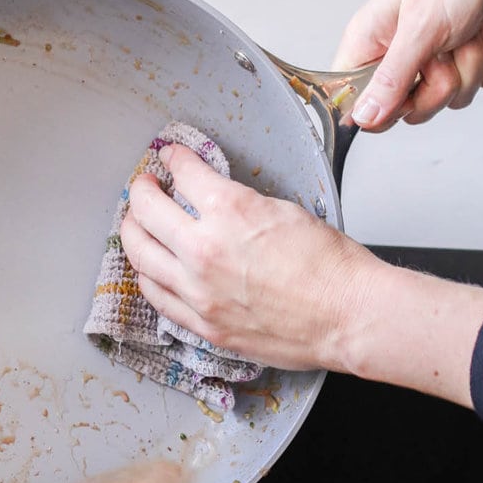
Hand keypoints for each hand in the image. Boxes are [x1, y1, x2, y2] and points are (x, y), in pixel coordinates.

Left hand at [122, 143, 482, 404]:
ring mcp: (199, 291)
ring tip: (137, 223)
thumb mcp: (283, 210)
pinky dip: (147, 275)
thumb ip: (240, 204)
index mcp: (229, 211)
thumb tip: (216, 200)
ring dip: (134, 231)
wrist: (348, 315)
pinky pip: (157, 296)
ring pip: (140, 255)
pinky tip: (149, 267)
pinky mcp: (204, 324)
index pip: (183, 172)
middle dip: (142, 190)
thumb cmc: (331, 265)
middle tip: (145, 186)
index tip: (171, 158)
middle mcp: (204, 250)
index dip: (174, 159)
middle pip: (146, 210)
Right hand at [334, 0, 482, 129]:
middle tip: (444, 50)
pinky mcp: (464, 49)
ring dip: (472, 61)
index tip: (409, 91)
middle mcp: (397, 49)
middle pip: (412, 107)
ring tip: (468, 26)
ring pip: (453, 95)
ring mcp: (433, 51)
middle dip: (442, 83)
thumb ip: (392, 79)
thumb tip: (362, 118)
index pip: (358, 101)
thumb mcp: (420, 29)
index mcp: (370, 40)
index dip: (385, 108)